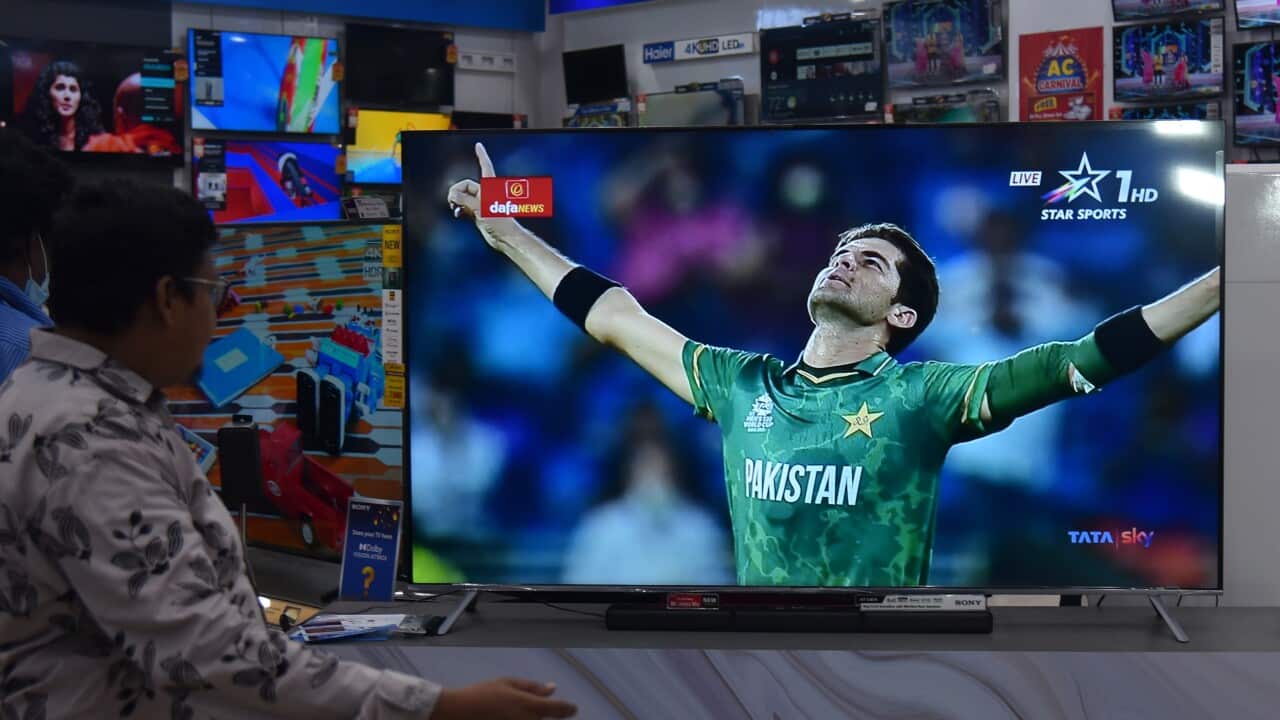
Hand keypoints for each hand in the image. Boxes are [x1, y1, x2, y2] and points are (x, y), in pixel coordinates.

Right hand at [430, 678, 576, 719]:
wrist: (457, 713)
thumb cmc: (482, 695)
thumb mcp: (507, 683)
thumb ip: (532, 687)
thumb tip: (552, 688)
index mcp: (530, 706)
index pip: (561, 710)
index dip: (569, 709)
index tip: (571, 709)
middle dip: (548, 717)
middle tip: (527, 709)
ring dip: (535, 719)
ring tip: (514, 711)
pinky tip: (511, 716)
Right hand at [447, 142, 520, 249]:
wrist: (504, 237)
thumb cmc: (500, 222)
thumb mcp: (480, 207)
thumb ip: (465, 199)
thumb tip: (453, 196)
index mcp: (490, 187)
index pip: (485, 166)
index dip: (482, 155)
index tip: (478, 146)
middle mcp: (485, 193)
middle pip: (465, 185)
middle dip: (456, 191)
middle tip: (453, 201)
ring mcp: (481, 203)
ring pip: (463, 196)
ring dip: (456, 201)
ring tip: (455, 209)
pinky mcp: (477, 213)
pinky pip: (464, 206)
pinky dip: (459, 209)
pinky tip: (458, 214)